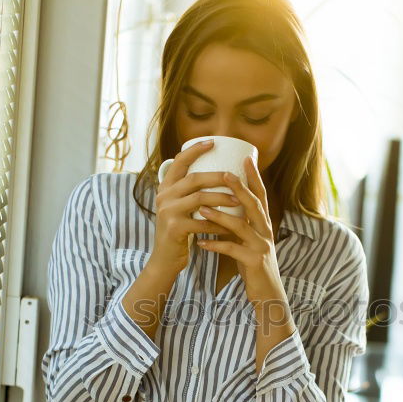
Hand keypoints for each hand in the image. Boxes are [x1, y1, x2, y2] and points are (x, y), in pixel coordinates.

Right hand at [151, 139, 236, 274]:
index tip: (213, 142)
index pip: (179, 162)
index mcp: (166, 187)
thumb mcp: (178, 207)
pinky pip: (202, 222)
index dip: (195, 150)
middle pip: (193, 179)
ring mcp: (167, 212)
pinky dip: (218, 224)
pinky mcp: (174, 228)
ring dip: (221, 199)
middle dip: (217, 176)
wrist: (165, 259)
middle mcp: (164, 196)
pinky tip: (230, 226)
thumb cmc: (179, 231)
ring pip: (199, 199)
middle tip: (235, 177)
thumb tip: (217, 174)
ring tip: (238, 201)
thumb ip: (188, 192)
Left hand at [195, 155, 285, 309]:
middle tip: (225, 173)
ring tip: (203, 208)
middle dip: (240, 188)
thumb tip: (222, 206)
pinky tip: (201, 243)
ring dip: (221, 216)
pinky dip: (216, 245)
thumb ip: (240, 224)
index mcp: (264, 224)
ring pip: (241, 226)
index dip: (254, 177)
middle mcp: (266, 231)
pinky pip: (233, 250)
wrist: (268, 294)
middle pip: (254, 205)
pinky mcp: (254, 262)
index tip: (246, 158)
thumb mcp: (249, 241)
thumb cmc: (254, 265)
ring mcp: (261, 246)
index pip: (261, 196)